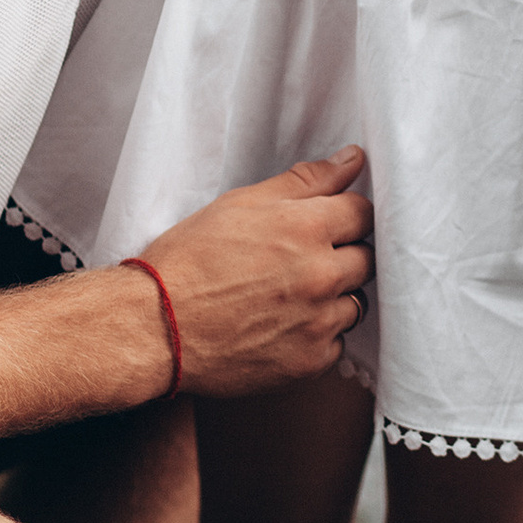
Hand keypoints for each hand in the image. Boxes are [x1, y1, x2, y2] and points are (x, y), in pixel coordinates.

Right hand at [134, 145, 373, 397]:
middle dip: (343, 256)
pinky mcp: (309, 363)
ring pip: (355, 304)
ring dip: (334, 299)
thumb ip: (306, 181)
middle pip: (368, 260)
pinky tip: (281, 327)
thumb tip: (352, 159)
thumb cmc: (190, 260)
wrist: (155, 327)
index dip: (346, 216)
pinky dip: (317, 337)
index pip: (364, 213)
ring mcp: (319, 323)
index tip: (327, 224)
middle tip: (302, 261)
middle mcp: (321, 276)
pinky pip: (336, 345)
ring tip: (289, 296)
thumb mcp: (242, 204)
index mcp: (307, 228)